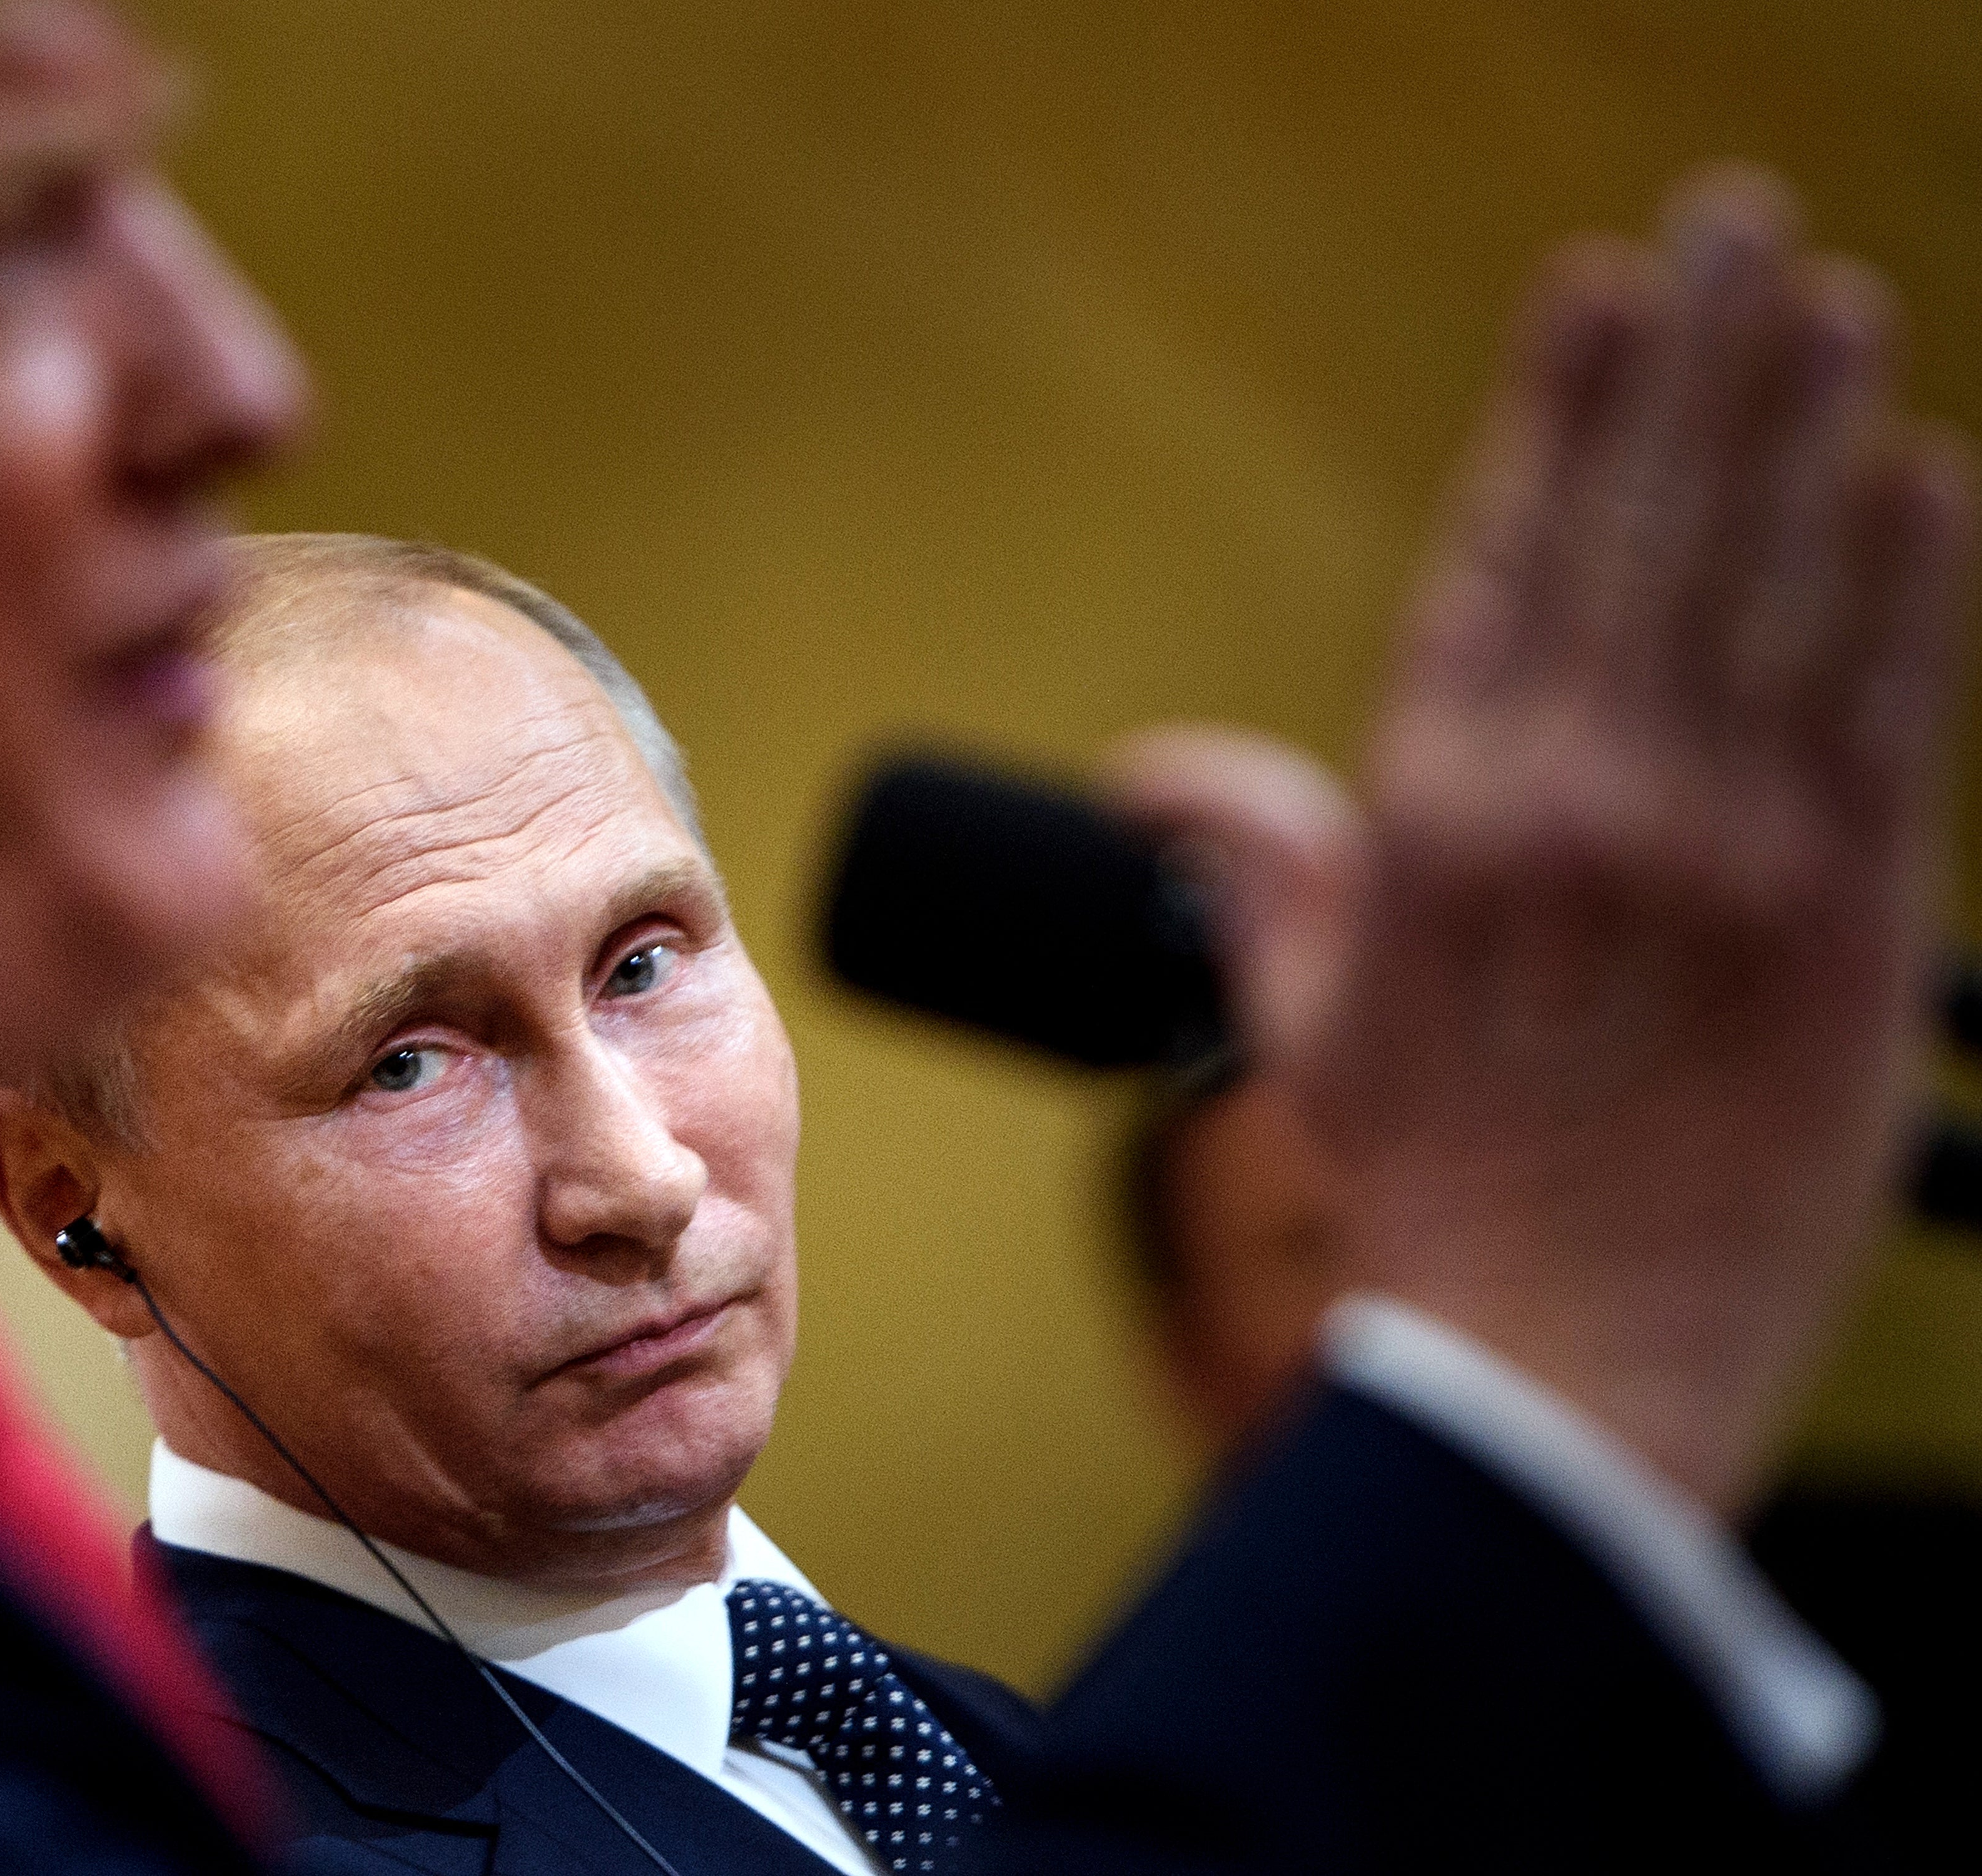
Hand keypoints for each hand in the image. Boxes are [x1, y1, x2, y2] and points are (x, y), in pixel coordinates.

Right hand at [1296, 167, 1968, 1512]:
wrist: (1557, 1365)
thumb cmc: (1427, 1190)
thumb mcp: (1302, 1022)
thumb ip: (1256, 867)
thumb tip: (1163, 773)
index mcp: (1429, 820)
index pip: (1497, 560)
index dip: (1553, 408)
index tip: (1591, 284)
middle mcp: (1564, 808)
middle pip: (1635, 535)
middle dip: (1685, 362)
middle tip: (1727, 218)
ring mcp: (1708, 857)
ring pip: (1762, 591)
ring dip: (1797, 426)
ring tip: (1823, 293)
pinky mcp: (1839, 924)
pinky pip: (1875, 714)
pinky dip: (1903, 585)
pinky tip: (1915, 471)